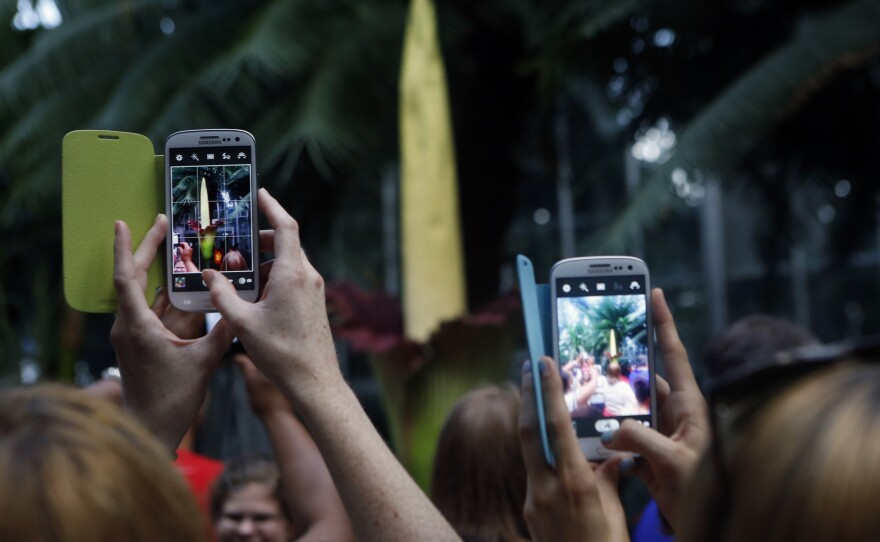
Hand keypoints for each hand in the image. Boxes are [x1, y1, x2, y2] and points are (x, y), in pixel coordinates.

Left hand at [111, 215, 233, 450]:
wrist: (151, 430)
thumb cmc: (171, 400)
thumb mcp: (203, 363)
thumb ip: (222, 333)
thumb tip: (241, 308)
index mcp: (138, 326)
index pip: (126, 278)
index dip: (126, 248)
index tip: (123, 223)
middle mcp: (129, 327)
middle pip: (134, 278)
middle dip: (148, 249)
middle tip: (163, 223)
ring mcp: (133, 335)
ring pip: (144, 294)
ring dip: (159, 272)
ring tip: (178, 247)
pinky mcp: (140, 343)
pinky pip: (152, 311)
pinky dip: (166, 296)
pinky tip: (184, 285)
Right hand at [203, 189, 342, 408]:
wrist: (314, 380)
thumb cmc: (281, 353)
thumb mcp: (242, 323)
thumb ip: (223, 295)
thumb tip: (209, 276)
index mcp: (293, 274)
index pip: (286, 227)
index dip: (272, 206)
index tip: (260, 193)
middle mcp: (308, 276)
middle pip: (285, 243)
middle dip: (260, 239)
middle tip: (236, 241)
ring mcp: (313, 289)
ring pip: (288, 263)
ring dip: (265, 262)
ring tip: (238, 272)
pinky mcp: (313, 302)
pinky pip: (292, 279)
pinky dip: (273, 278)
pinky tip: (253, 294)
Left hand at [519, 357, 628, 541]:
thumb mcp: (615, 509)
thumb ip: (607, 477)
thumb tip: (611, 457)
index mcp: (573, 483)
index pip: (555, 426)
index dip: (548, 391)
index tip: (541, 363)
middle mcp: (546, 488)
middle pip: (528, 432)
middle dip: (528, 396)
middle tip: (528, 366)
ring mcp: (533, 501)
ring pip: (530, 453)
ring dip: (534, 426)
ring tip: (541, 402)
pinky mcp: (529, 512)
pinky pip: (535, 475)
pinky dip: (543, 458)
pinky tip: (555, 453)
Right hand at [601, 288, 709, 531]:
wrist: (710, 526)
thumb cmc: (707, 491)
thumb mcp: (675, 463)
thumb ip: (642, 440)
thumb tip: (612, 430)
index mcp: (689, 406)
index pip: (673, 355)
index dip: (663, 323)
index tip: (654, 294)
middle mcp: (675, 414)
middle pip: (643, 380)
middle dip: (620, 368)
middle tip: (598, 352)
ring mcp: (662, 433)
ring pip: (629, 409)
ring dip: (611, 407)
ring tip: (587, 396)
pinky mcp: (650, 453)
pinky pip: (624, 435)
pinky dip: (609, 435)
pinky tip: (593, 435)